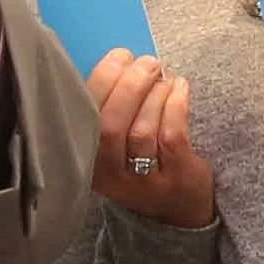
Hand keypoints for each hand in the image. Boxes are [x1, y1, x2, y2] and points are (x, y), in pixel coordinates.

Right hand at [85, 51, 216, 228]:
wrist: (176, 207)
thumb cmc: (141, 159)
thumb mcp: (113, 142)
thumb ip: (109, 106)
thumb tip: (121, 59)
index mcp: (86, 157)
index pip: (84, 115)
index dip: (102, 80)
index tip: (121, 56)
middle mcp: (109, 174)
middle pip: (111, 125)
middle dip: (129, 85)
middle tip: (148, 62)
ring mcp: (142, 181)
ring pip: (142, 131)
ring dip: (154, 95)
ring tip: (164, 76)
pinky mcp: (174, 179)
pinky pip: (171, 136)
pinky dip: (175, 105)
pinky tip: (180, 87)